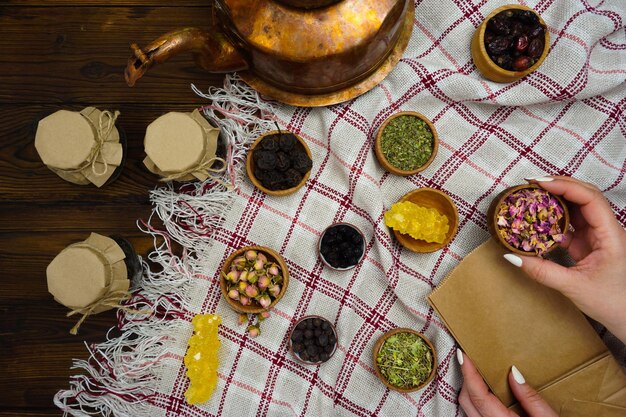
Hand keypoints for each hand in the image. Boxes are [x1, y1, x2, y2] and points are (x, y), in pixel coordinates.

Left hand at [457, 350, 556, 416]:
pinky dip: (474, 401)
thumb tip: (513, 372)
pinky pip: (474, 415)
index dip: (469, 374)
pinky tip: (485, 391)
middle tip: (470, 359)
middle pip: (466, 401)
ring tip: (476, 372)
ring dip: (469, 389)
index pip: (479, 396)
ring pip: (467, 409)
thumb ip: (530, 398)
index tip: (464, 355)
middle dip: (466, 378)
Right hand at [504, 176, 625, 343]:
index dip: (565, 186)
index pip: (589, 198)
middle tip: (532, 184)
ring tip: (533, 197)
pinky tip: (539, 221)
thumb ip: (542, 271)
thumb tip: (511, 257)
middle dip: (559, 186)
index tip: (539, 183)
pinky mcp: (591, 246)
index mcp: (611, 235)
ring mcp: (599, 237)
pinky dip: (555, 220)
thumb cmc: (613, 303)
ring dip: (556, 201)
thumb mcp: (574, 287)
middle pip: (584, 196)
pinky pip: (572, 226)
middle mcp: (607, 230)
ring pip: (578, 209)